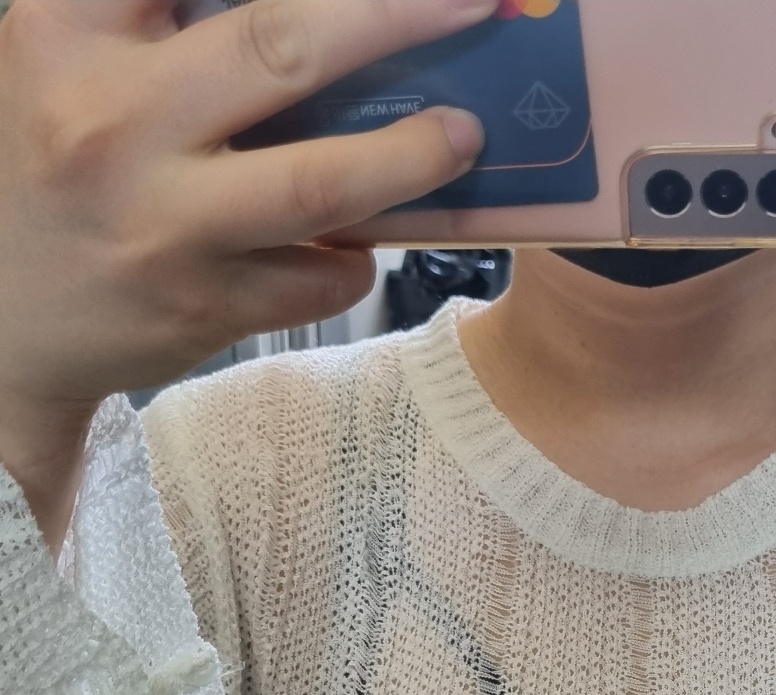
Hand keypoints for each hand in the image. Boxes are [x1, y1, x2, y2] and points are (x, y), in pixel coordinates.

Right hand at [0, 0, 492, 542]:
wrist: (3, 321)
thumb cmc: (52, 164)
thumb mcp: (68, 58)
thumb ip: (161, 21)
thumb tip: (323, 16)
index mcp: (69, 33)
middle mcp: (116, 121)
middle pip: (284, 47)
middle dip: (395, 15)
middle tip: (470, 4)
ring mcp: (168, 223)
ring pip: (324, 181)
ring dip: (412, 156)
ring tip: (462, 135)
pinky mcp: (209, 305)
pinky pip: (321, 275)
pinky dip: (355, 255)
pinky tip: (356, 239)